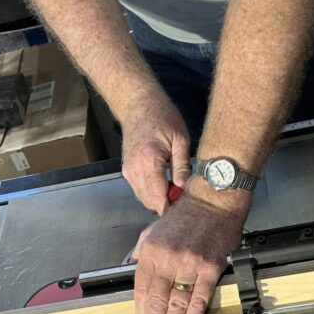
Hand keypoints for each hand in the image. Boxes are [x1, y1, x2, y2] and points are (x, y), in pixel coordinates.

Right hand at [121, 95, 191, 214]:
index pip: (158, 198)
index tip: (186, 206)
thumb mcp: (180, 140)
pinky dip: (152, 192)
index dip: (172, 207)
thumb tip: (184, 190)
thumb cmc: (163, 118)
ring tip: (175, 188)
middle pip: (150, 202)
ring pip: (144, 199)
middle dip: (167, 204)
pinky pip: (140, 191)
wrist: (139, 106)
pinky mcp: (126, 171)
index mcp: (148, 162)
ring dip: (159, 199)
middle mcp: (134, 170)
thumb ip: (182, 167)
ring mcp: (128, 172)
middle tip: (184, 196)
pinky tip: (165, 183)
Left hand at [132, 186, 249, 313]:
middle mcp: (167, 259)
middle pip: (156, 302)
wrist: (214, 200)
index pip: (141, 291)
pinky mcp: (210, 269)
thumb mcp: (152, 230)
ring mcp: (189, 265)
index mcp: (150, 251)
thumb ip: (142, 254)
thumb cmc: (185, 214)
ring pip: (176, 306)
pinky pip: (198, 301)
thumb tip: (135, 274)